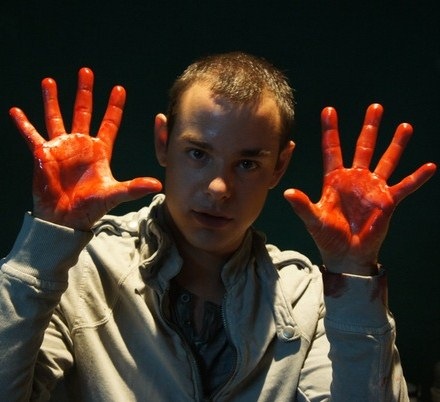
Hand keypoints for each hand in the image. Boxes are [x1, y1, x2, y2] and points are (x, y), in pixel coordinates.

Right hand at [9, 68, 161, 229]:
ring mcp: (61, 148)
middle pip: (83, 112)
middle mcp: (81, 145)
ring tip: (49, 81)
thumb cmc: (90, 207)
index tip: (119, 89)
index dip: (114, 107)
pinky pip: (31, 135)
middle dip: (85, 92)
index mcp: (99, 150)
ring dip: (52, 99)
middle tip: (86, 71)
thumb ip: (133, 187)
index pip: (109, 123)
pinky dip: (23, 124)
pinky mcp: (43, 155)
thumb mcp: (114, 194)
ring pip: (56, 117)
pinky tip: (15, 111)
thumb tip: (158, 184)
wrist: (66, 219)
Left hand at [284, 104, 435, 274]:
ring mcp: (373, 188)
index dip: (330, 130)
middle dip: (370, 127)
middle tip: (376, 107)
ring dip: (396, 144)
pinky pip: (405, 186)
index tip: (329, 110)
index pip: (332, 149)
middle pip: (363, 147)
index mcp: (334, 179)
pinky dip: (417, 178)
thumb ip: (302, 205)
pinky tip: (430, 167)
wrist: (346, 254)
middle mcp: (355, 179)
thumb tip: (287, 192)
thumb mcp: (314, 219)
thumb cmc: (327, 236)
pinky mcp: (388, 201)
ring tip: (405, 126)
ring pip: (386, 160)